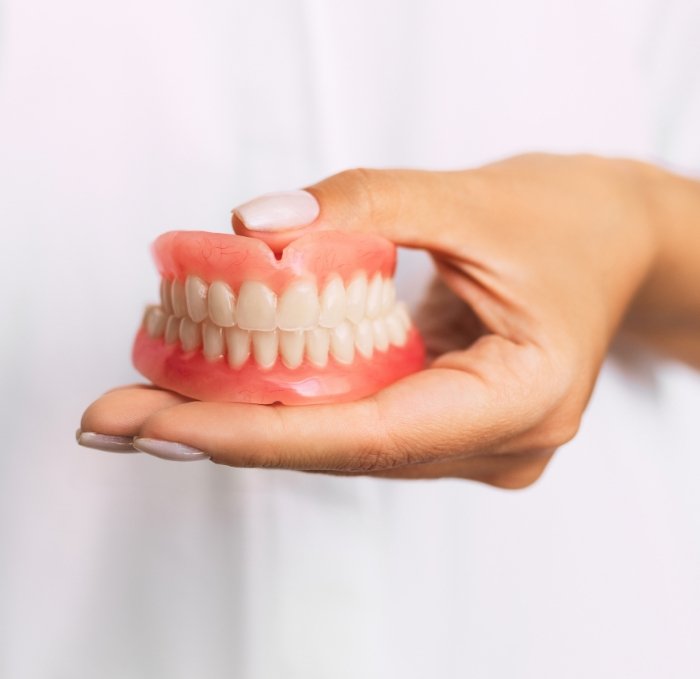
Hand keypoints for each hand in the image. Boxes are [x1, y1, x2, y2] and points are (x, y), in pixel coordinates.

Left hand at [79, 154, 696, 486]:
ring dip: (247, 419)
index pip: (370, 437)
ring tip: (148, 399)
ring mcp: (471, 442)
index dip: (257, 435)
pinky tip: (222, 386)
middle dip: (224, 432)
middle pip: (340, 450)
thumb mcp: (473, 197)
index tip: (159, 426)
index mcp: (521, 401)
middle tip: (116, 416)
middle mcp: (494, 443)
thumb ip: (365, 204)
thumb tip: (255, 226)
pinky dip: (288, 403)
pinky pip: (356, 421)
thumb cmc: (569, 221)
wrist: (614, 241)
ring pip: (341, 443)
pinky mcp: (447, 423)